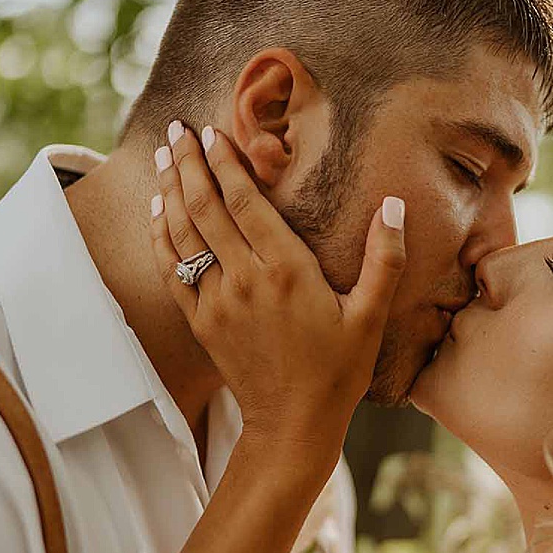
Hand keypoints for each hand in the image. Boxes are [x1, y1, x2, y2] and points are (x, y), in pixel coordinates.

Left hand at [151, 120, 404, 470]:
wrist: (292, 423)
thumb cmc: (337, 370)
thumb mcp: (371, 315)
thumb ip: (385, 258)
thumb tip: (394, 204)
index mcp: (286, 270)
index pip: (244, 203)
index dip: (226, 163)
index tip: (214, 131)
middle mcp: (244, 280)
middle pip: (205, 208)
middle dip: (190, 163)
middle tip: (177, 129)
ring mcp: (216, 301)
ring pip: (182, 234)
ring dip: (170, 190)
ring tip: (164, 155)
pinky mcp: (199, 321)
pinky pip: (171, 269)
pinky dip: (161, 235)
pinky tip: (158, 208)